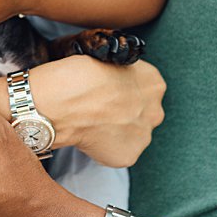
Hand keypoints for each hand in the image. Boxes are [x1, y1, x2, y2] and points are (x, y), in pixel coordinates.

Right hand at [28, 53, 163, 166]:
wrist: (61, 103)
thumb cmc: (75, 77)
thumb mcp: (105, 60)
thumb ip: (118, 74)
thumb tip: (111, 84)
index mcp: (153, 83)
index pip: (143, 86)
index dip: (121, 88)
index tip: (106, 90)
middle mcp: (155, 110)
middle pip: (142, 112)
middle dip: (124, 112)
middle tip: (98, 109)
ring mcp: (143, 136)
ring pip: (132, 134)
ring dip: (116, 131)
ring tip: (90, 124)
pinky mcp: (128, 155)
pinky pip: (118, 152)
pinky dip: (104, 148)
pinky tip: (88, 137)